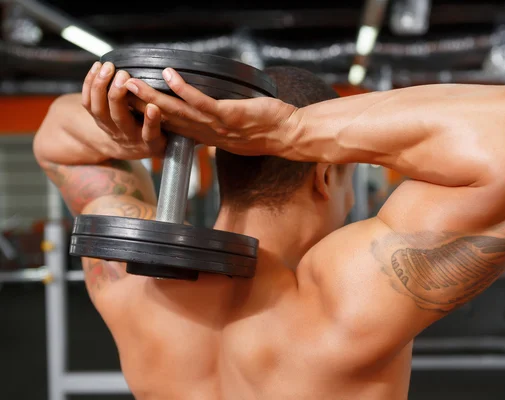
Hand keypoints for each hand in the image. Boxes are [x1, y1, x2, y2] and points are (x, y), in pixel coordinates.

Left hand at [81, 61, 166, 158]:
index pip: (149, 134)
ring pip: (99, 109)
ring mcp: (110, 128)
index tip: (153, 106)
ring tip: (109, 67)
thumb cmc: (158, 135)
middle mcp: (127, 136)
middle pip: (118, 118)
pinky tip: (97, 67)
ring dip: (101, 86)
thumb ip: (175, 122)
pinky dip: (90, 83)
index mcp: (149, 142)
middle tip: (124, 76)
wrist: (132, 147)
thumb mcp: (171, 137)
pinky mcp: (97, 119)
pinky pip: (88, 102)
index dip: (150, 121)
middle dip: (118, 95)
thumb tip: (192, 104)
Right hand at [123, 68, 298, 155]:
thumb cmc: (265, 131)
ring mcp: (216, 125)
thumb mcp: (234, 132)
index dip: (147, 117)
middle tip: (117, 91)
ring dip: (153, 97)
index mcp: (205, 136)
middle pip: (167, 119)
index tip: (127, 107)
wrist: (288, 135)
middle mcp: (206, 133)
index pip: (171, 126)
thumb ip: (216, 125)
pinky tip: (170, 75)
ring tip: (132, 83)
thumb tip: (205, 115)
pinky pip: (203, 102)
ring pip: (178, 111)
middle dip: (140, 105)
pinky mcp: (229, 115)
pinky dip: (184, 89)